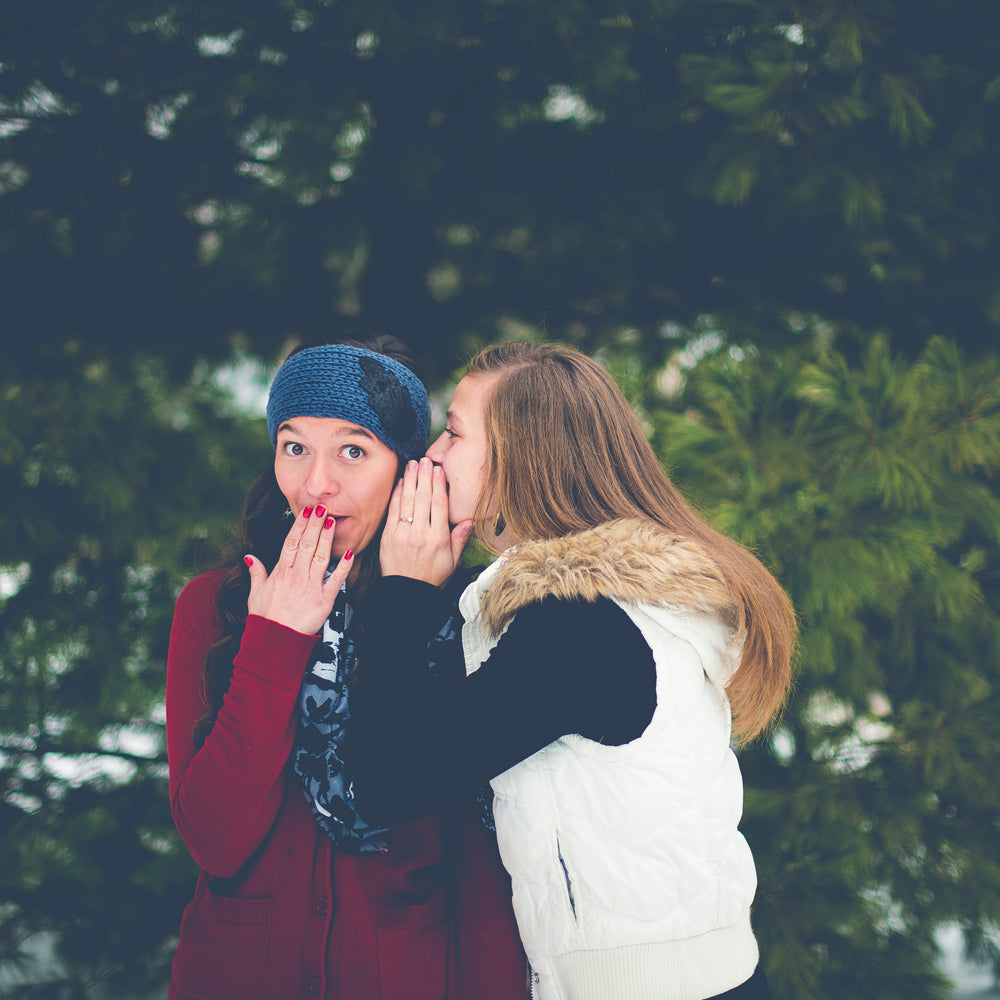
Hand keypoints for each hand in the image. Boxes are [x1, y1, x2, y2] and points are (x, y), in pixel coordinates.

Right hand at [245, 505, 353, 634]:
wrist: (274, 642)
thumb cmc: (265, 618)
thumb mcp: (255, 594)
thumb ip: (256, 573)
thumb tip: (249, 557)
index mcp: (280, 573)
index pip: (291, 543)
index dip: (299, 526)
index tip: (306, 512)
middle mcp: (296, 576)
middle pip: (307, 545)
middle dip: (315, 525)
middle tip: (322, 508)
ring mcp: (310, 587)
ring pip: (320, 557)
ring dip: (327, 538)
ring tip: (332, 521)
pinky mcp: (324, 600)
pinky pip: (336, 580)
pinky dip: (343, 567)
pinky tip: (350, 553)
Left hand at [380, 458, 472, 585]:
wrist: (407, 592)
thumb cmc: (432, 577)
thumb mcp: (453, 561)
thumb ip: (460, 539)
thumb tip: (469, 520)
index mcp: (438, 538)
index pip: (439, 504)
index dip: (439, 484)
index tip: (439, 470)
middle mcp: (420, 533)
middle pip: (423, 498)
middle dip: (424, 476)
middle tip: (425, 460)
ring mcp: (403, 534)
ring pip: (408, 501)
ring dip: (411, 480)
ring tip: (413, 464)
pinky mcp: (388, 536)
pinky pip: (393, 511)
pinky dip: (397, 495)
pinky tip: (401, 482)